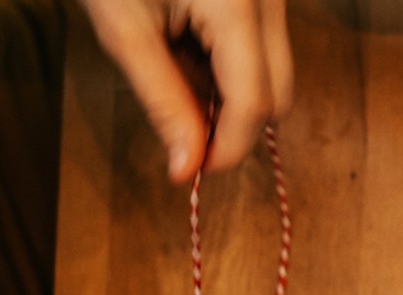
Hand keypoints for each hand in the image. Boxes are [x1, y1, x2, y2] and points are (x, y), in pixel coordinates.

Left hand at [79, 0, 292, 181]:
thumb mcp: (124, 29)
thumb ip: (162, 101)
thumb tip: (188, 168)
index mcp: (236, 5)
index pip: (253, 102)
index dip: (227, 146)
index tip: (193, 170)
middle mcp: (269, 0)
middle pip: (278, 94)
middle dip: (236, 124)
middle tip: (185, 129)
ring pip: (276, 76)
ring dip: (232, 96)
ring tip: (178, 74)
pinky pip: (265, 50)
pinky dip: (230, 68)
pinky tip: (189, 50)